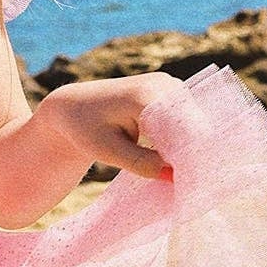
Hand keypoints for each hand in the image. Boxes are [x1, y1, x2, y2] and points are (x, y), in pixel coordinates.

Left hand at [34, 72, 180, 180]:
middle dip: (189, 154)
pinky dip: (182, 139)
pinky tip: (174, 159)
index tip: (185, 183)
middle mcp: (163, 84)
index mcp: (146, 95)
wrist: (74, 106)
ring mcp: (170, 84)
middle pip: (192, 125)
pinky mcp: (171, 91)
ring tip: (180, 174)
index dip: (186, 157)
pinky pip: (185, 119)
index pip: (182, 130)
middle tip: (184, 183)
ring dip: (187, 147)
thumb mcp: (108, 151)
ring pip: (192, 123)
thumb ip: (142, 163)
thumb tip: (174, 177)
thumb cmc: (85, 129)